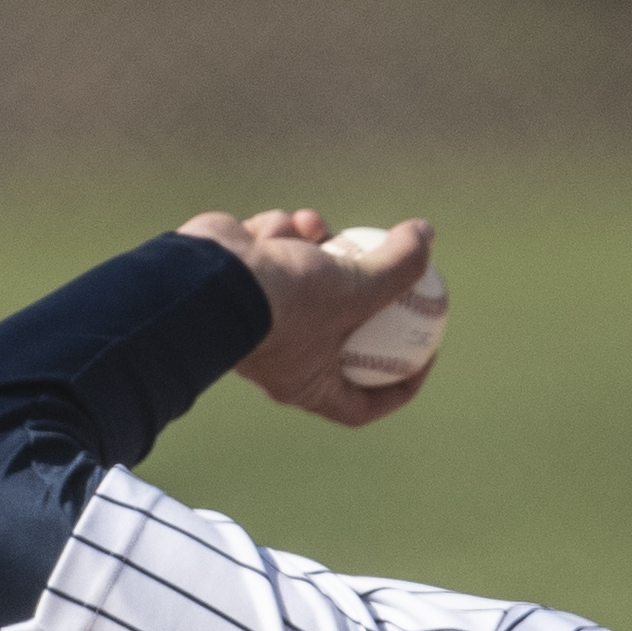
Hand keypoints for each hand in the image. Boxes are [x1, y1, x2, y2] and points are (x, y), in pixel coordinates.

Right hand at [181, 207, 434, 427]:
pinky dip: (280, 234)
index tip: (425, 355)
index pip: (362, 404)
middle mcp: (281, 357)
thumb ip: (399, 268)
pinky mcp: (237, 280)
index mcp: (308, 384)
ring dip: (318, 246)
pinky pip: (273, 253)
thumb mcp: (357, 287)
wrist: (204, 278)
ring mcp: (258, 317)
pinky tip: (278, 226)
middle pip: (340, 332)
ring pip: (306, 277)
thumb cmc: (284, 301)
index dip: (400, 387)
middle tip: (389, 271)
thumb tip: (427, 237)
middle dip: (362, 294)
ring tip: (318, 229)